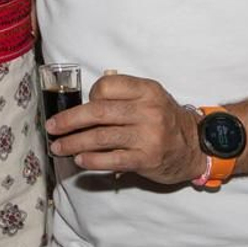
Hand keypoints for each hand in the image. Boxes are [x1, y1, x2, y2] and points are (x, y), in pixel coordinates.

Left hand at [46, 71, 203, 183]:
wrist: (196, 146)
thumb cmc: (164, 119)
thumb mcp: (150, 97)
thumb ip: (121, 94)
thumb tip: (83, 101)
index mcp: (146, 90)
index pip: (106, 86)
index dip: (88, 96)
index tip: (81, 107)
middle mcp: (148, 110)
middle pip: (97, 113)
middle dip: (68, 121)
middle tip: (51, 127)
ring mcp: (148, 135)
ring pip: (100, 137)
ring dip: (73, 143)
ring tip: (58, 147)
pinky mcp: (147, 158)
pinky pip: (112, 159)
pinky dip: (92, 160)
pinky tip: (79, 160)